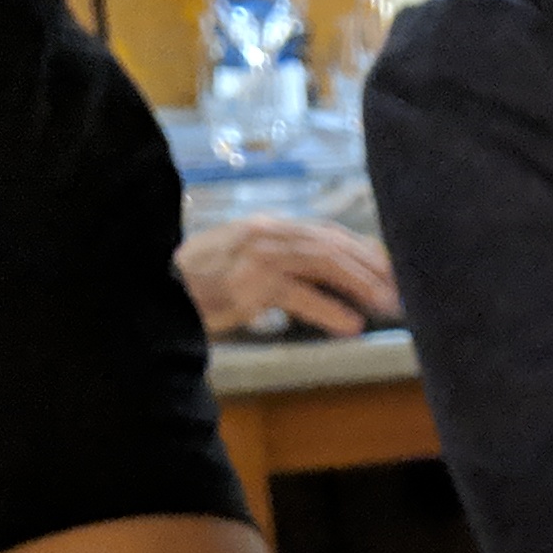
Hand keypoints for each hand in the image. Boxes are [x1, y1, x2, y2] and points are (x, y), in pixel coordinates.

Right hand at [175, 216, 402, 338]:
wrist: (153, 287)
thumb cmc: (194, 284)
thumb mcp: (239, 265)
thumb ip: (277, 267)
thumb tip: (319, 283)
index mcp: (266, 226)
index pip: (325, 233)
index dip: (361, 250)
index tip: (389, 269)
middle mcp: (266, 232)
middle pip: (331, 244)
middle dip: (370, 267)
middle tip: (400, 291)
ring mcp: (257, 256)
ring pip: (322, 262)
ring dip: (360, 285)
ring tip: (387, 307)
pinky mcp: (249, 284)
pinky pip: (299, 295)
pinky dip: (328, 310)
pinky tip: (350, 326)